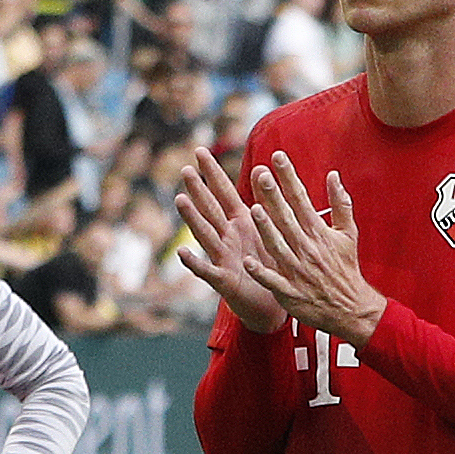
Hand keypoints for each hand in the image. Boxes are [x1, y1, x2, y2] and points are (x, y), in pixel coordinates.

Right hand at [171, 151, 280, 331]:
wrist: (274, 303)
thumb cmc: (271, 264)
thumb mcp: (270, 229)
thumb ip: (265, 201)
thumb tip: (261, 167)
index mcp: (241, 223)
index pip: (224, 192)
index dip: (213, 172)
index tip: (200, 150)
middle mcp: (228, 237)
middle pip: (210, 209)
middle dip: (199, 189)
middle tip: (185, 169)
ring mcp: (223, 258)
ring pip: (205, 234)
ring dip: (193, 218)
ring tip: (180, 200)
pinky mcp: (224, 281)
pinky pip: (207, 271)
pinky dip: (194, 262)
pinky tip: (181, 251)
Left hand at [240, 159, 382, 344]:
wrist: (350, 308)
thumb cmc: (345, 268)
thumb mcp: (348, 234)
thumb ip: (340, 203)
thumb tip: (333, 175)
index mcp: (318, 232)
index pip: (301, 199)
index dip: (289, 177)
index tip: (278, 157)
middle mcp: (307, 248)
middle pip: (287, 218)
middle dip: (274, 195)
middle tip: (260, 173)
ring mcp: (297, 270)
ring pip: (278, 245)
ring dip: (266, 229)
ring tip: (254, 210)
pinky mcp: (290, 291)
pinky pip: (273, 280)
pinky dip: (261, 271)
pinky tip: (248, 261)